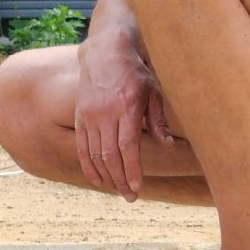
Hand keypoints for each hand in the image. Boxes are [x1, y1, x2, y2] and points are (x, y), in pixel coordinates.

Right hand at [73, 37, 174, 201]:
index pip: (127, 146)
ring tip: (118, 191)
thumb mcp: (153, 91)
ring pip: (95, 154)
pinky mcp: (80, 117)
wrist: (104, 52)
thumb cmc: (135, 72)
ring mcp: (90, 116)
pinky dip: (88, 166)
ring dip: (107, 177)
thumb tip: (168, 145)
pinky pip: (82, 147)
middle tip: (131, 197)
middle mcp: (105, 113)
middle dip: (120, 179)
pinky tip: (97, 181)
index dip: (132, 169)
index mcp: (127, 107)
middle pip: (110, 155)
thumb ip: (158, 120)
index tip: (137, 188)